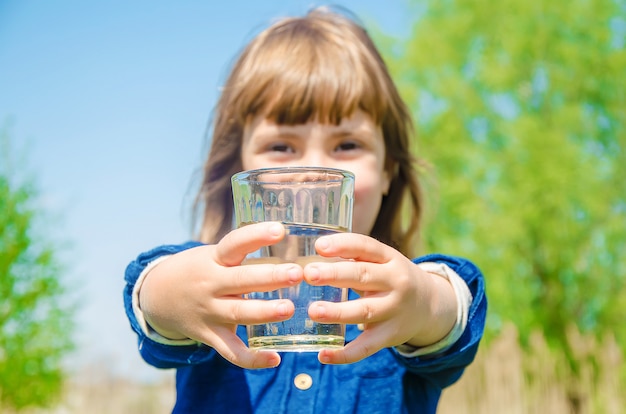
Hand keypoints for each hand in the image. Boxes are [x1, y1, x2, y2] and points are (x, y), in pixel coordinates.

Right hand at [139, 222, 303, 368]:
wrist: (157, 296)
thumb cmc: (199, 269)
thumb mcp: (214, 254)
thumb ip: (243, 252)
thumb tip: (289, 240)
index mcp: (214, 259)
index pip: (234, 243)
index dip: (256, 236)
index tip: (280, 230)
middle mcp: (210, 284)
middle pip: (241, 280)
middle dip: (270, 278)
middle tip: (296, 273)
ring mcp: (209, 311)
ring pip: (238, 313)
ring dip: (264, 312)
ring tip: (288, 308)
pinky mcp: (209, 335)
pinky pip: (230, 351)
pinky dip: (251, 358)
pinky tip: (275, 359)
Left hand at [303, 233, 456, 364]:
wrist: (430, 305)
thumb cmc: (391, 277)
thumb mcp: (382, 261)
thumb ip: (354, 256)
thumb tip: (309, 255)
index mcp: (389, 258)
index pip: (365, 246)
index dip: (342, 245)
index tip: (319, 246)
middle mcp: (395, 282)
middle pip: (363, 277)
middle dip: (335, 275)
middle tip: (309, 274)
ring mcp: (394, 310)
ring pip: (364, 311)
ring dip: (337, 312)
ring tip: (313, 311)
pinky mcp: (390, 336)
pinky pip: (367, 346)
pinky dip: (345, 354)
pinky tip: (323, 355)